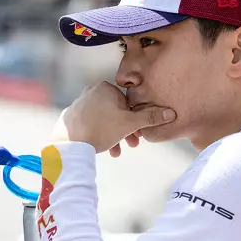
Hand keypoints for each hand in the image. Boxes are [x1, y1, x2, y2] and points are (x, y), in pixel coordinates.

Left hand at [52, 82, 174, 153]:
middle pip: (115, 113)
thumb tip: (170, 112)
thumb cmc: (101, 130)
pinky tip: (100, 148)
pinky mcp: (71, 115)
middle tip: (130, 146)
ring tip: (115, 152)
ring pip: (103, 120)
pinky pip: (90, 124)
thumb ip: (150, 117)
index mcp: (105, 88)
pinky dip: (98, 134)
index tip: (138, 136)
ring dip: (113, 136)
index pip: (127, 103)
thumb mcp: (129, 124)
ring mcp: (79, 103)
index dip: (135, 121)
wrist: (69, 144)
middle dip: (124, 131)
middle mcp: (91, 91)